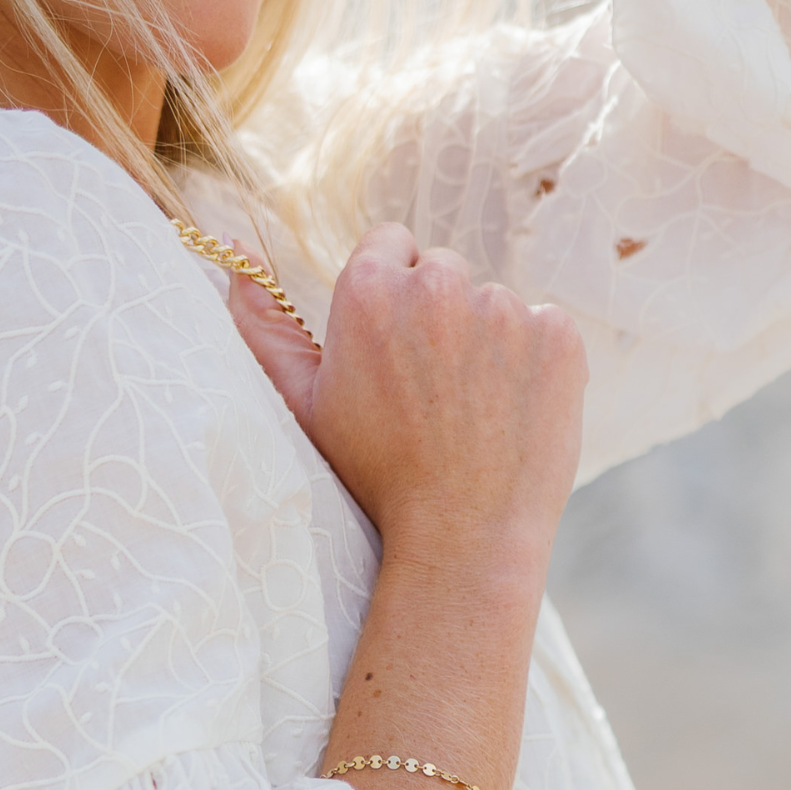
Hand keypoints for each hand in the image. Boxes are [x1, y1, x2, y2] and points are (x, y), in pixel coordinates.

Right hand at [228, 225, 586, 579]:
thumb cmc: (376, 480)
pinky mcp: (558, 337)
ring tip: (475, 416)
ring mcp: (505, 309)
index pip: (391, 246)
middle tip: (435, 398)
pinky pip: (546, 329)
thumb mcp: (307, 406)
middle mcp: (438, 285)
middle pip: (444, 272)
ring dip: (489, 345)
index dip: (395, 301)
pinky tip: (514, 416)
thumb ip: (266, 329)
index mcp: (370, 289)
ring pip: (495, 305)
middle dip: (440, 320)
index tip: (400, 355)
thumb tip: (232, 259)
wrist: (461, 543)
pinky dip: (536, 366)